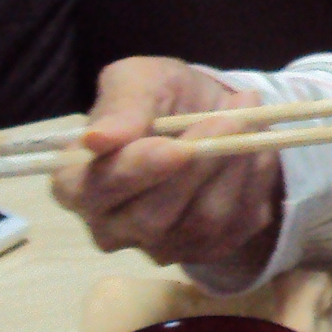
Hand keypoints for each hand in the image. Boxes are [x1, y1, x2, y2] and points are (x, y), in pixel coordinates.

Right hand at [50, 56, 283, 271]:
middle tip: (230, 118)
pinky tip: (255, 149)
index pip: (97, 192)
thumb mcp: (138, 80)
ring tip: (246, 120)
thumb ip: (121, 106)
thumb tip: (96, 139)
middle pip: (152, 217)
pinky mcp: (207, 251)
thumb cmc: (160, 97)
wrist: (210, 114)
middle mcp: (112, 228)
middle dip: (198, 165)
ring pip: (202, 222)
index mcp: (76, 186)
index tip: (174, 146)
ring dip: (233, 167)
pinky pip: (238, 223)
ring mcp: (160, 247)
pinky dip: (254, 181)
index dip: (138, 171)